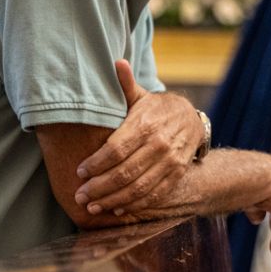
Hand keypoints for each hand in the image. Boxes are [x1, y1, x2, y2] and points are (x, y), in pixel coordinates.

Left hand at [75, 60, 205, 215]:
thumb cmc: (156, 109)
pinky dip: (134, 205)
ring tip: (93, 207)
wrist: (191, 120)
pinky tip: (117, 209)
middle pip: (124, 172)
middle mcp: (159, 144)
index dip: (96, 164)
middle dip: (99, 187)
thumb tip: (116, 62)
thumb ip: (125, 84)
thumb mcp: (141, 95)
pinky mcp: (176, 175)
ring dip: (113, 200)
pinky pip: (154, 195)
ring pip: (138, 187)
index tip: (79, 172)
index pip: (115, 149)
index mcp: (145, 124)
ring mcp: (170, 162)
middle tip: (80, 196)